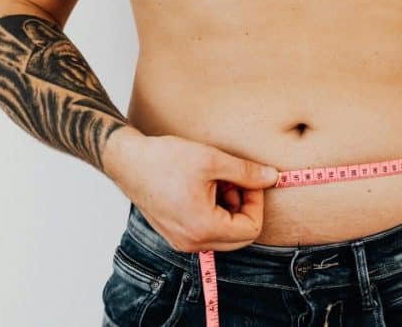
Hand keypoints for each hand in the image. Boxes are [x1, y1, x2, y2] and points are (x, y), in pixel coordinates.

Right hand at [102, 131, 279, 251]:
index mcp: (204, 228)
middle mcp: (192, 242)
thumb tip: (273, 178)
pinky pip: (207, 231)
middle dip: (244, 208)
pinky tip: (205, 188)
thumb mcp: (213, 160)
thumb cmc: (166, 159)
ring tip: (217, 181)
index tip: (249, 180)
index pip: (251, 229)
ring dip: (230, 209)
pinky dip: (214, 212)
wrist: (128, 161)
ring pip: (224, 234)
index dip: (256, 203)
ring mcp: (182, 241)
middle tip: (235, 181)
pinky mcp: (175, 234)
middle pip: (240, 237)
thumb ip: (247, 173)